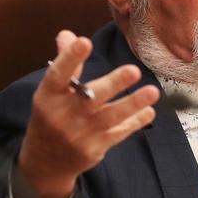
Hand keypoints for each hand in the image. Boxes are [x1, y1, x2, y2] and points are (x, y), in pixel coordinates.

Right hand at [18, 30, 159, 197]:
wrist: (44, 162)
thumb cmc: (50, 117)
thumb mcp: (50, 93)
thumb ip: (65, 64)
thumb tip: (68, 34)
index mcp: (47, 97)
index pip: (58, 75)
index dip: (71, 58)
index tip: (85, 41)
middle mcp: (61, 116)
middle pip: (89, 97)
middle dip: (113, 84)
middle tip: (134, 70)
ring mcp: (78, 135)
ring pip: (109, 117)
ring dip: (132, 104)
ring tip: (152, 91)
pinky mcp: (93, 149)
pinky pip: (117, 133)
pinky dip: (134, 122)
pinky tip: (148, 111)